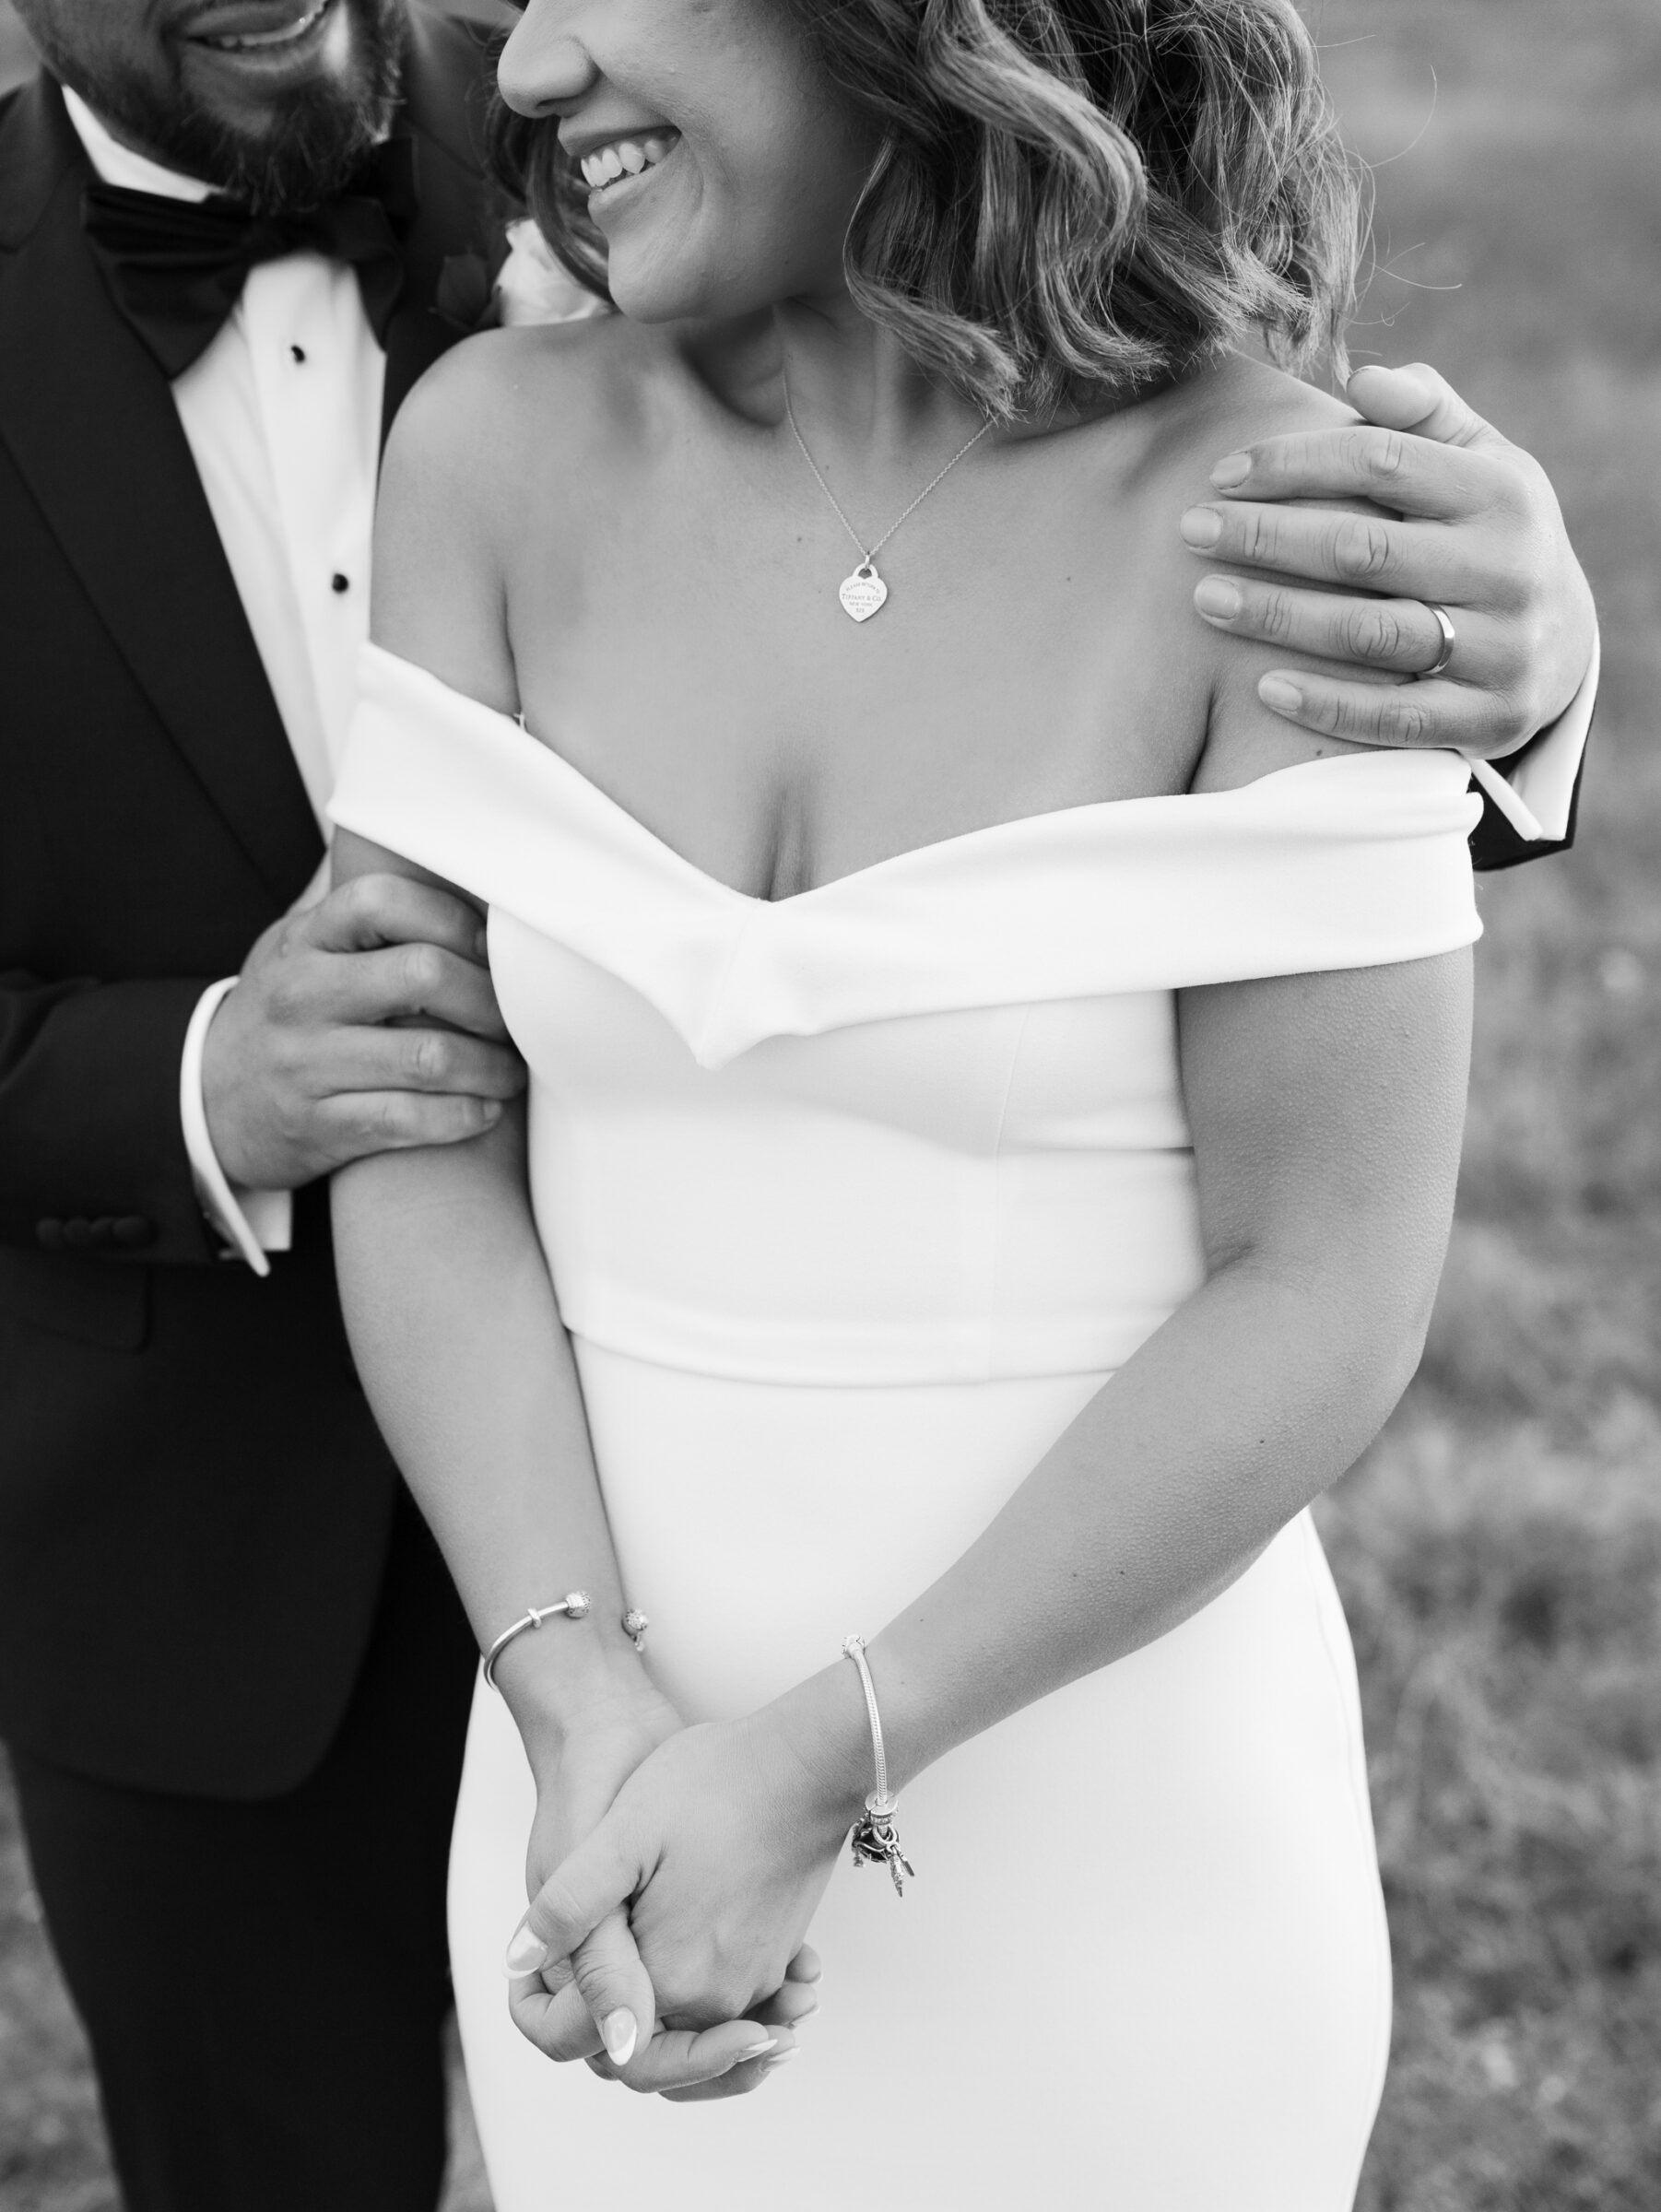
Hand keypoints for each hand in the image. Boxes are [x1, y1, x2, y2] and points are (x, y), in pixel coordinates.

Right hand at [201, 874, 524, 1187]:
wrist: (206, 1099)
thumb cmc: (283, 1013)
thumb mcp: (299, 948)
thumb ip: (361, 915)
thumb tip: (447, 866)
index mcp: (304, 940)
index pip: (385, 900)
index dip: (454, 920)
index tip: (492, 950)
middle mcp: (301, 995)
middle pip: (423, 975)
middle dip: (490, 1001)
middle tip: (516, 1021)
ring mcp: (305, 1063)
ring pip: (427, 1057)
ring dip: (491, 1067)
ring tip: (511, 1072)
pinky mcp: (317, 1126)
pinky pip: (407, 1120)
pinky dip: (461, 1117)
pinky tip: (484, 1111)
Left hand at [508, 1710, 847, 2098]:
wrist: (806, 1763)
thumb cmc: (714, 1785)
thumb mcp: (620, 1835)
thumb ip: (569, 1909)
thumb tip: (519, 1963)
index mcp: (671, 1980)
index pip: (609, 2049)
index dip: (561, 2021)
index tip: (536, 1982)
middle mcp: (720, 1998)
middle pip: (654, 2052)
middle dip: (612, 2023)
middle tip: (568, 1976)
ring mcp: (758, 1979)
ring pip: (694, 2030)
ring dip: (658, 2010)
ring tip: (616, 1961)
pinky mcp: (780, 1955)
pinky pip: (732, 2001)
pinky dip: (700, 1990)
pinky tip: (670, 1937)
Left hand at [1183, 363, 1596, 756]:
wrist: (1564, 642)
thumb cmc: (1488, 534)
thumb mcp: (1481, 463)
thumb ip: (1427, 413)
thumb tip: (1364, 377)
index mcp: (1500, 493)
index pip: (1382, 464)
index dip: (1295, 464)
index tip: (1221, 474)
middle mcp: (1506, 569)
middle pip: (1363, 550)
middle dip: (1267, 538)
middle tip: (1189, 530)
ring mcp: (1501, 650)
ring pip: (1372, 634)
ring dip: (1279, 616)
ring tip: (1205, 599)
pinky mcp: (1487, 720)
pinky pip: (1396, 718)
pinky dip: (1329, 704)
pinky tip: (1263, 688)